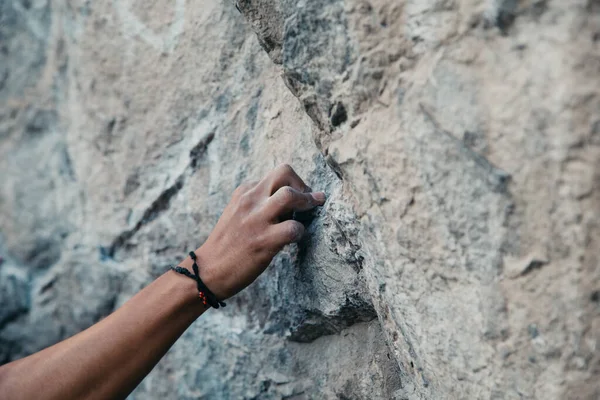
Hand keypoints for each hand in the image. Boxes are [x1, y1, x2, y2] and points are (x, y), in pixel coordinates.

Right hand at [182, 164, 325, 299]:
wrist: (207, 271)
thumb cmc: (227, 244)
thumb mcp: (236, 213)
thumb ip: (257, 202)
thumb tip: (287, 199)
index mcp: (244, 192)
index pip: (276, 174)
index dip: (292, 184)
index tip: (298, 199)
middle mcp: (250, 200)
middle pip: (284, 172)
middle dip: (303, 185)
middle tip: (309, 201)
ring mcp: (256, 219)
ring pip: (290, 195)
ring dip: (307, 203)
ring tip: (309, 214)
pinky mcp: (263, 241)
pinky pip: (293, 228)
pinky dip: (301, 232)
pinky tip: (295, 239)